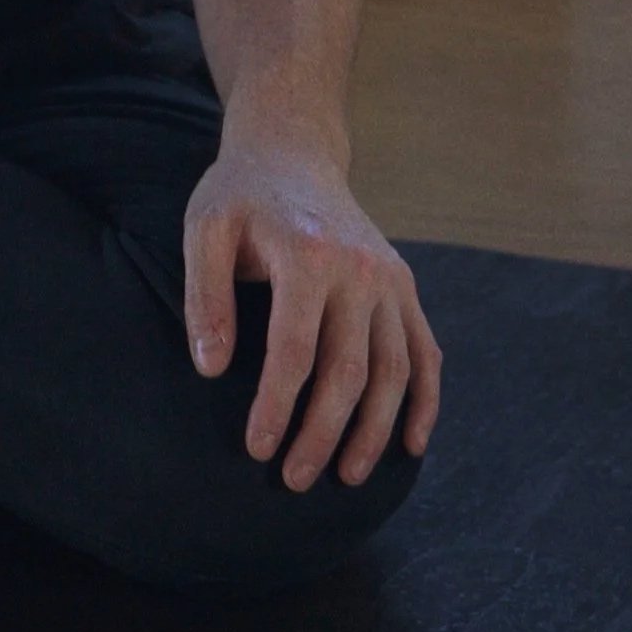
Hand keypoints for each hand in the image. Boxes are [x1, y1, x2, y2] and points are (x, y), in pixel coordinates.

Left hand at [181, 138, 441, 489]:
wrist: (293, 153)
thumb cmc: (240, 197)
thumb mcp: (205, 230)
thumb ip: (205, 297)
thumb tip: (209, 368)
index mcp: (308, 255)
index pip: (295, 350)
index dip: (277, 406)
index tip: (257, 448)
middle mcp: (360, 270)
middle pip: (350, 370)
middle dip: (324, 433)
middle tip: (294, 478)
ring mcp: (391, 280)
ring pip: (395, 371)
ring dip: (375, 431)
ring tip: (347, 477)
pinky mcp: (406, 287)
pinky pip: (426, 353)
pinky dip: (425, 402)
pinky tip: (411, 444)